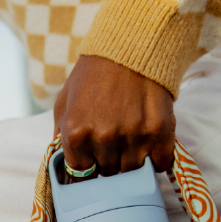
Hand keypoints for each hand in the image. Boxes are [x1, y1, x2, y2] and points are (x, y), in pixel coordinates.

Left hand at [53, 55, 174, 177]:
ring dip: (133, 158)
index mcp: (76, 133)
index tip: (94, 155)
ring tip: (132, 135)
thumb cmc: (94, 74)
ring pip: (133, 170)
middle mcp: (103, 138)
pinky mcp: (159, 133)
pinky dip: (158, 158)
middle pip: (109, 172)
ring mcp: (133, 137)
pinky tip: (151, 141)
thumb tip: (63, 166)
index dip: (89, 163)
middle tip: (115, 137)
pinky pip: (160, 164)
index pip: (81, 173)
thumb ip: (60, 135)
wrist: (130, 47)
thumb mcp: (65, 101)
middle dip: (110, 159)